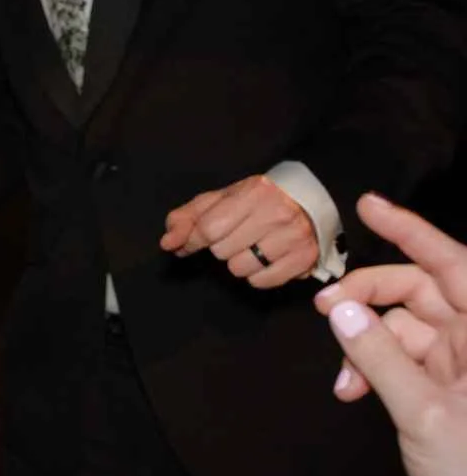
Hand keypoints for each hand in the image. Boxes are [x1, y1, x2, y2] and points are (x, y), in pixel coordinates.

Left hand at [160, 174, 317, 287]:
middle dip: (221, 246)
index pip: (208, 229)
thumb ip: (188, 218)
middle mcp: (276, 214)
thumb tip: (168, 243)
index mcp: (253, 193)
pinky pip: (261, 281)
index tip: (192, 242)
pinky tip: (266, 258)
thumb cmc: (256, 201)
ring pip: (240, 269)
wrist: (306, 201)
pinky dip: (258, 274)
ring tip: (252, 245)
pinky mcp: (305, 259)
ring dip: (239, 261)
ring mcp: (293, 238)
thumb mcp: (219, 200)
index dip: (193, 240)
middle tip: (237, 234)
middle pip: (222, 251)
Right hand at [316, 193, 466, 403]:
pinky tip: (353, 392)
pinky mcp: (444, 384)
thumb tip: (340, 310)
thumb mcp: (426, 414)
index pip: (451, 264)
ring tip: (345, 382)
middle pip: (418, 290)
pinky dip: (372, 369)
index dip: (411, 232)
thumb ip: (380, 359)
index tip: (368, 206)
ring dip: (364, 346)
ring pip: (402, 327)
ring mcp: (459, 361)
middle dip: (367, 295)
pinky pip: (400, 357)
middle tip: (323, 308)